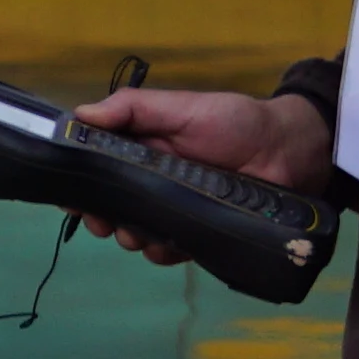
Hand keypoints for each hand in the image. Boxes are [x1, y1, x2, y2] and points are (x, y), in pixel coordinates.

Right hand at [70, 84, 341, 267]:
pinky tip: (170, 244)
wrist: (289, 153)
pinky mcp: (195, 234)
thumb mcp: (182, 107)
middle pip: (110, 206)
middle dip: (101, 217)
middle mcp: (152, 182)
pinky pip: (166, 251)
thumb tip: (79, 116)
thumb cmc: (234, 123)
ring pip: (134, 233)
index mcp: (142, 149)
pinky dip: (162, 251)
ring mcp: (173, 210)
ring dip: (129, 237)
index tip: (70, 196)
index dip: (80, 184)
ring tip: (139, 233)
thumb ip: (132, 109)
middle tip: (104, 222)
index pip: (98, 168)